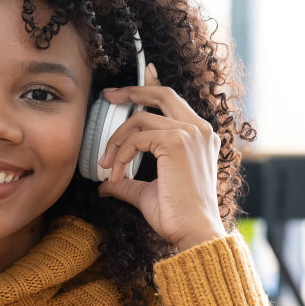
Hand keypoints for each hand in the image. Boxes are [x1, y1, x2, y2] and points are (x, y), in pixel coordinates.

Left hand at [95, 63, 226, 251]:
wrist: (192, 232)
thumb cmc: (176, 216)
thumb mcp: (146, 192)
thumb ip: (127, 182)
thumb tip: (105, 185)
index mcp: (199, 137)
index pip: (174, 102)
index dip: (155, 85)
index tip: (143, 73)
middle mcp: (200, 130)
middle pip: (162, 95)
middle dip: (132, 91)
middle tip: (108, 95)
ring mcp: (191, 133)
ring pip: (141, 120)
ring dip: (117, 142)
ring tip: (106, 166)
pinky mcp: (177, 141)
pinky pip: (137, 137)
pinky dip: (121, 153)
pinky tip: (116, 173)